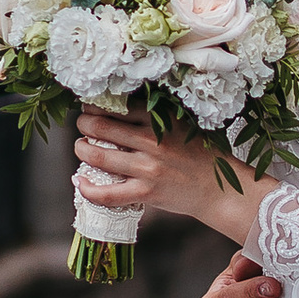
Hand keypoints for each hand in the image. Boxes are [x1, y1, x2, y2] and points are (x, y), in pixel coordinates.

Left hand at [73, 105, 240, 241]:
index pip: (116, 104)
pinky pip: (106, 193)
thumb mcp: (181, 124)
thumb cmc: (200, 154)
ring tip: (82, 147)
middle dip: (84, 123)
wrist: (218, 188)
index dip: (95, 104)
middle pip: (100, 126)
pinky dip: (87, 188)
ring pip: (98, 155)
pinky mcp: (145, 192)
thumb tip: (116, 107)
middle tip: (83, 125)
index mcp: (160, 118)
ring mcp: (147, 167)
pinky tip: (80, 181)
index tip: (90, 106)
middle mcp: (152, 140)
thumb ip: (154, 115)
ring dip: (81, 149)